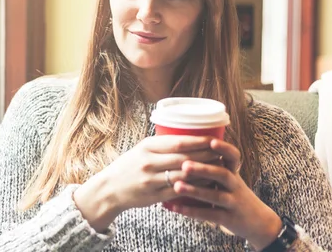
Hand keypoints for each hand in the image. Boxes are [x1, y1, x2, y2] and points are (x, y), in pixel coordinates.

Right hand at [73, 135, 219, 231]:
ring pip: (185, 175)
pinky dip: (195, 186)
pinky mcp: (154, 196)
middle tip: (222, 153)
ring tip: (218, 167)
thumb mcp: (141, 150)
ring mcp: (152, 180)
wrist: (109, 189)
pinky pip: (180, 190)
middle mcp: (149, 162)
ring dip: (204, 172)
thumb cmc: (129, 166)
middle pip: (185, 158)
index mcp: (147, 146)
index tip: (214, 138)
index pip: (179, 142)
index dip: (199, 141)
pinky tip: (205, 184)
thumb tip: (187, 137)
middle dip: (207, 155)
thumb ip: (161, 145)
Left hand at [170, 139, 281, 249]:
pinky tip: (176, 207)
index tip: (211, 141)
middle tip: (184, 165)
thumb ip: (212, 165)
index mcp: (233, 172)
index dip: (224, 148)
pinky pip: (210, 215)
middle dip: (203, 169)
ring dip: (195, 191)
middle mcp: (235, 185)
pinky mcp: (229, 219)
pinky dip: (193, 211)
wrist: (258, 222)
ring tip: (177, 186)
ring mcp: (234, 202)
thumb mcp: (229, 178)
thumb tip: (183, 148)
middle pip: (222, 174)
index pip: (233, 156)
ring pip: (216, 196)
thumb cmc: (234, 194)